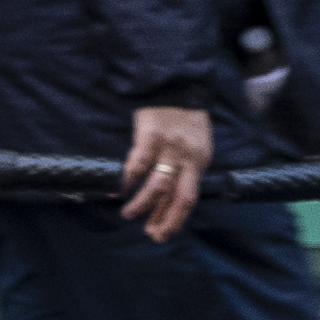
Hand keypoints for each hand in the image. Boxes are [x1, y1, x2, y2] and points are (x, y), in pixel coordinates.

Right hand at [121, 101, 214, 241]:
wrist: (177, 85)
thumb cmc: (184, 117)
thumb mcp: (195, 144)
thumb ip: (186, 167)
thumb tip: (169, 195)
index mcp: (199, 161)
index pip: (188, 198)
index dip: (175, 219)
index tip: (162, 233)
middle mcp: (188, 157)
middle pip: (178, 197)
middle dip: (164, 220)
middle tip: (150, 234)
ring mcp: (170, 147)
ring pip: (158, 185)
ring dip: (143, 204)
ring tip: (129, 214)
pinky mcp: (152, 135)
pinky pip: (139, 163)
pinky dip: (129, 179)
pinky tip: (120, 190)